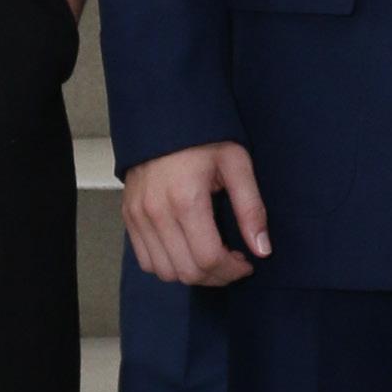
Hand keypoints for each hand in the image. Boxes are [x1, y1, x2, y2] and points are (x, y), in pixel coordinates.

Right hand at [121, 141, 270, 286]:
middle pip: (186, 271)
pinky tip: (187, 250)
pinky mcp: (128, 216)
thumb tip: (262, 249)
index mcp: (185, 199)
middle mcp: (156, 212)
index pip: (208, 259)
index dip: (231, 271)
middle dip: (216, 276)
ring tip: (211, 257)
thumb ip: (251, 208)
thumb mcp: (237, 164)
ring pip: (164, 271)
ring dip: (192, 274)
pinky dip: (168, 265)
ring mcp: (137, 216)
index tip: (246, 263)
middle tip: (232, 263)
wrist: (163, 115)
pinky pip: (145, 260)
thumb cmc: (204, 136)